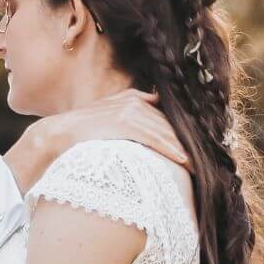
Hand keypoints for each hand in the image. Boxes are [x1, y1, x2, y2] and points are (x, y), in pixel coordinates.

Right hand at [57, 89, 189, 167]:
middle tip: (204, 158)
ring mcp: (130, 110)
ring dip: (183, 149)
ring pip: (165, 131)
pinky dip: (170, 149)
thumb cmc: (84, 132)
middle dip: (187, 141)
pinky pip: (154, 137)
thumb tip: (151, 120)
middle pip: (170, 123)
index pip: (166, 116)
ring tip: (198, 165)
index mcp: (134, 98)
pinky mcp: (124, 122)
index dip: (182, 132)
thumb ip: (130, 115)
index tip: (197, 146)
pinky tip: (182, 160)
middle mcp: (135, 100)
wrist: (58, 134)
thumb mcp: (109, 117)